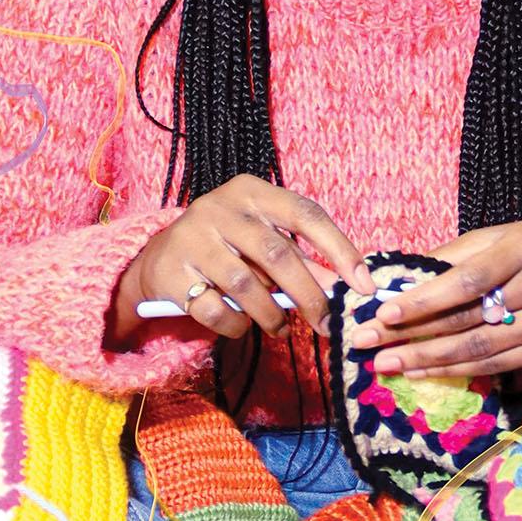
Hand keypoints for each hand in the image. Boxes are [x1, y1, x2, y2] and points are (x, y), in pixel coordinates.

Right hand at [110, 176, 373, 343]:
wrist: (158, 257)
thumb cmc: (226, 247)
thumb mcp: (263, 243)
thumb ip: (303, 261)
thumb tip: (349, 286)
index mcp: (251, 191)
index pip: (305, 214)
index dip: (339, 249)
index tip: (363, 284)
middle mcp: (219, 207)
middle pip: (277, 253)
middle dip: (309, 294)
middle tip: (326, 322)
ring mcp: (192, 237)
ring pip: (246, 284)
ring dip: (271, 314)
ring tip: (279, 328)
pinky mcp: (171, 271)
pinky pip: (214, 308)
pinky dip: (236, 324)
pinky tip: (242, 327)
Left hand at [349, 219, 521, 379]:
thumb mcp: (506, 235)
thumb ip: (457, 255)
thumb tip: (400, 277)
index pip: (469, 279)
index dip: (425, 299)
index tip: (384, 313)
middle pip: (469, 318)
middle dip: (412, 335)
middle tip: (367, 345)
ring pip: (482, 348)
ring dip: (428, 360)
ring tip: (388, 365)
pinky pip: (500, 364)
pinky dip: (458, 369)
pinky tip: (426, 371)